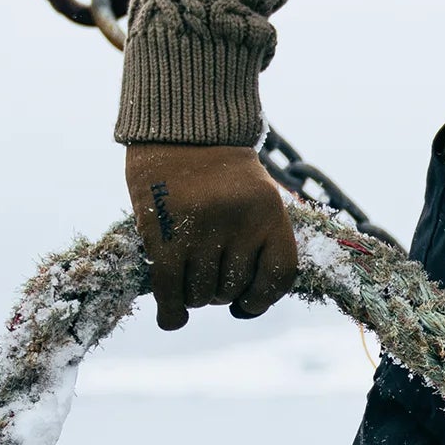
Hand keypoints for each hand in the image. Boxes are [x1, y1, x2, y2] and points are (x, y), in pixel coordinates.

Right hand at [127, 142, 298, 329]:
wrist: (181, 125)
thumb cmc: (221, 170)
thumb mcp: (257, 195)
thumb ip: (259, 239)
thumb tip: (249, 304)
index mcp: (271, 213)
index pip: (280, 276)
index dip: (263, 299)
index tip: (246, 305)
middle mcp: (240, 223)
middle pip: (233, 288)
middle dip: (219, 293)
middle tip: (205, 277)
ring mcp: (201, 229)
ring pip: (202, 293)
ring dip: (194, 297)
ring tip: (187, 282)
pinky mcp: (164, 233)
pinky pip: (170, 287)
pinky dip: (171, 310)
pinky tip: (171, 319)